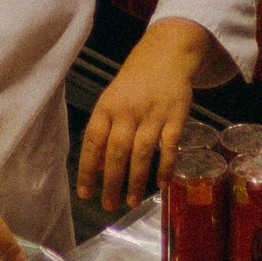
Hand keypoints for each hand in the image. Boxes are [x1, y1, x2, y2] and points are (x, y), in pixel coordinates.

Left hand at [77, 17, 222, 216]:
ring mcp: (153, 114)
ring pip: (142, 152)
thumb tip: (97, 170)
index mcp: (107, 107)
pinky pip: (169, 147)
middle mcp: (128, 111)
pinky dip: (165, 167)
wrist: (166, 55)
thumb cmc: (134, 84)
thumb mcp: (112, 101)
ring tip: (131, 201)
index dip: (87, 169)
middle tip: (109, 205)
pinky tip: (161, 184)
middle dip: (112, 182)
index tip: (85, 193)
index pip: (93, 141)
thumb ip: (104, 133)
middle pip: (116, 151)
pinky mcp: (176, 117)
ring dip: (136, 180)